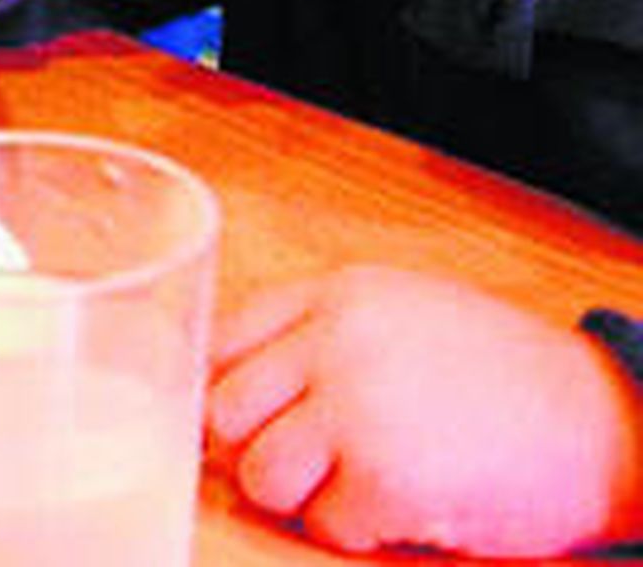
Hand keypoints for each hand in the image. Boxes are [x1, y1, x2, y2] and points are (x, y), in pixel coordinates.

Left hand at [207, 265, 642, 556]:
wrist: (602, 421)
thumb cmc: (501, 375)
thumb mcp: (399, 314)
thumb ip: (317, 334)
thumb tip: (234, 383)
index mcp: (335, 294)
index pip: (222, 339)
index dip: (228, 389)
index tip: (251, 419)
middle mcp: (334, 339)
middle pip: (224, 408)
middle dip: (256, 448)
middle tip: (307, 464)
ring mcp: (357, 406)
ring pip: (260, 474)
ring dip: (300, 497)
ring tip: (356, 486)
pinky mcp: (385, 477)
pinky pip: (323, 524)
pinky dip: (356, 530)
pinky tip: (402, 506)